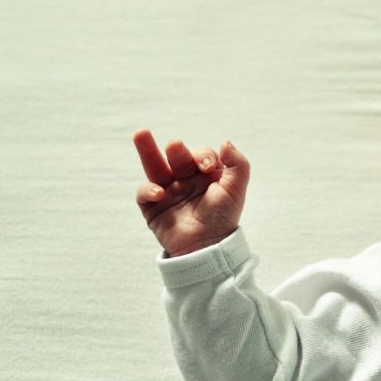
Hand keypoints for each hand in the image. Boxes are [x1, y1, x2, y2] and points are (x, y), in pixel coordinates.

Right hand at [133, 130, 249, 256]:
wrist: (208, 247)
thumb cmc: (224, 218)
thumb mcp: (237, 190)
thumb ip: (239, 164)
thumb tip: (226, 142)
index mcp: (207, 174)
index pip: (201, 155)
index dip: (203, 156)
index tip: (206, 167)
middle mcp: (186, 179)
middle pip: (176, 156)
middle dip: (176, 149)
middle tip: (176, 146)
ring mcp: (168, 191)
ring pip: (154, 166)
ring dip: (147, 150)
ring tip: (141, 133)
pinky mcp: (153, 206)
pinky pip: (145, 192)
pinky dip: (148, 189)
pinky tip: (158, 192)